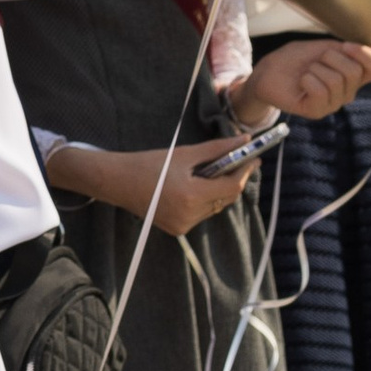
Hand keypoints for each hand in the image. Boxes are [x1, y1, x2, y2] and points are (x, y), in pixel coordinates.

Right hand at [52, 135, 246, 235]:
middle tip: (236, 160)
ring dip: (217, 190)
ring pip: (215, 207)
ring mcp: (183, 226)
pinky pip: (201, 214)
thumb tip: (244, 140)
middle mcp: (189, 216)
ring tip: (209, 172)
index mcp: (191, 196)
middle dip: (232, 179)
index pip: (232, 187)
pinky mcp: (177, 230)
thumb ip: (217, 149)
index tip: (253, 157)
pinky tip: (193, 186)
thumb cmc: (148, 164)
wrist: (117, 182)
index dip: (245, 172)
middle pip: (225, 199)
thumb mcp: (184, 154)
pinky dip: (204, 200)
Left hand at [248, 36, 370, 121]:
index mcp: (354, 75)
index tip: (347, 46)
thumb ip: (358, 52)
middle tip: (316, 61)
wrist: (269, 70)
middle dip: (330, 57)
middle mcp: (348, 92)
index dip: (366, 54)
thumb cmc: (297, 59)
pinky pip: (320, 90)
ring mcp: (333, 104)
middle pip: (354, 71)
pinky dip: (307, 79)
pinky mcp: (316, 111)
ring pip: (336, 79)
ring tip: (306, 72)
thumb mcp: (329, 48)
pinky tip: (301, 83)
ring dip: (316, 68)